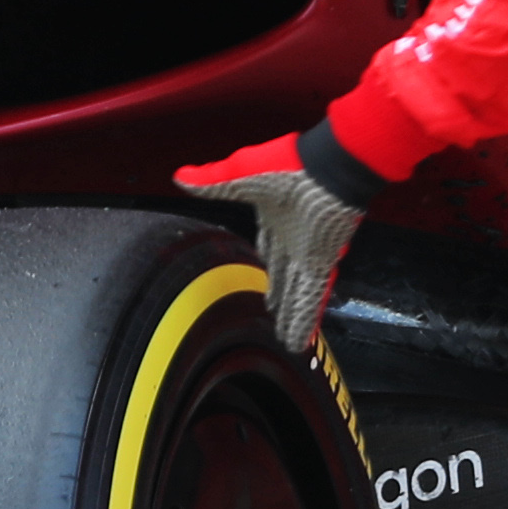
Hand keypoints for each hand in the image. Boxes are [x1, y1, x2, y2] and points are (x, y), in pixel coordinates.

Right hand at [176, 124, 372, 356]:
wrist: (328, 169)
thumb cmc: (288, 166)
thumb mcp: (241, 175)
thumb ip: (211, 181)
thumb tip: (179, 178)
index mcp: (276, 217)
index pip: (270, 247)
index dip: (268, 262)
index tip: (266, 272)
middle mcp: (294, 239)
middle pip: (286, 274)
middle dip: (280, 294)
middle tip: (275, 313)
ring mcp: (309, 253)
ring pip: (297, 293)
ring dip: (292, 316)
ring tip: (288, 339)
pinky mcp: (321, 264)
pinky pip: (310, 299)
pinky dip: (304, 321)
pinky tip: (299, 342)